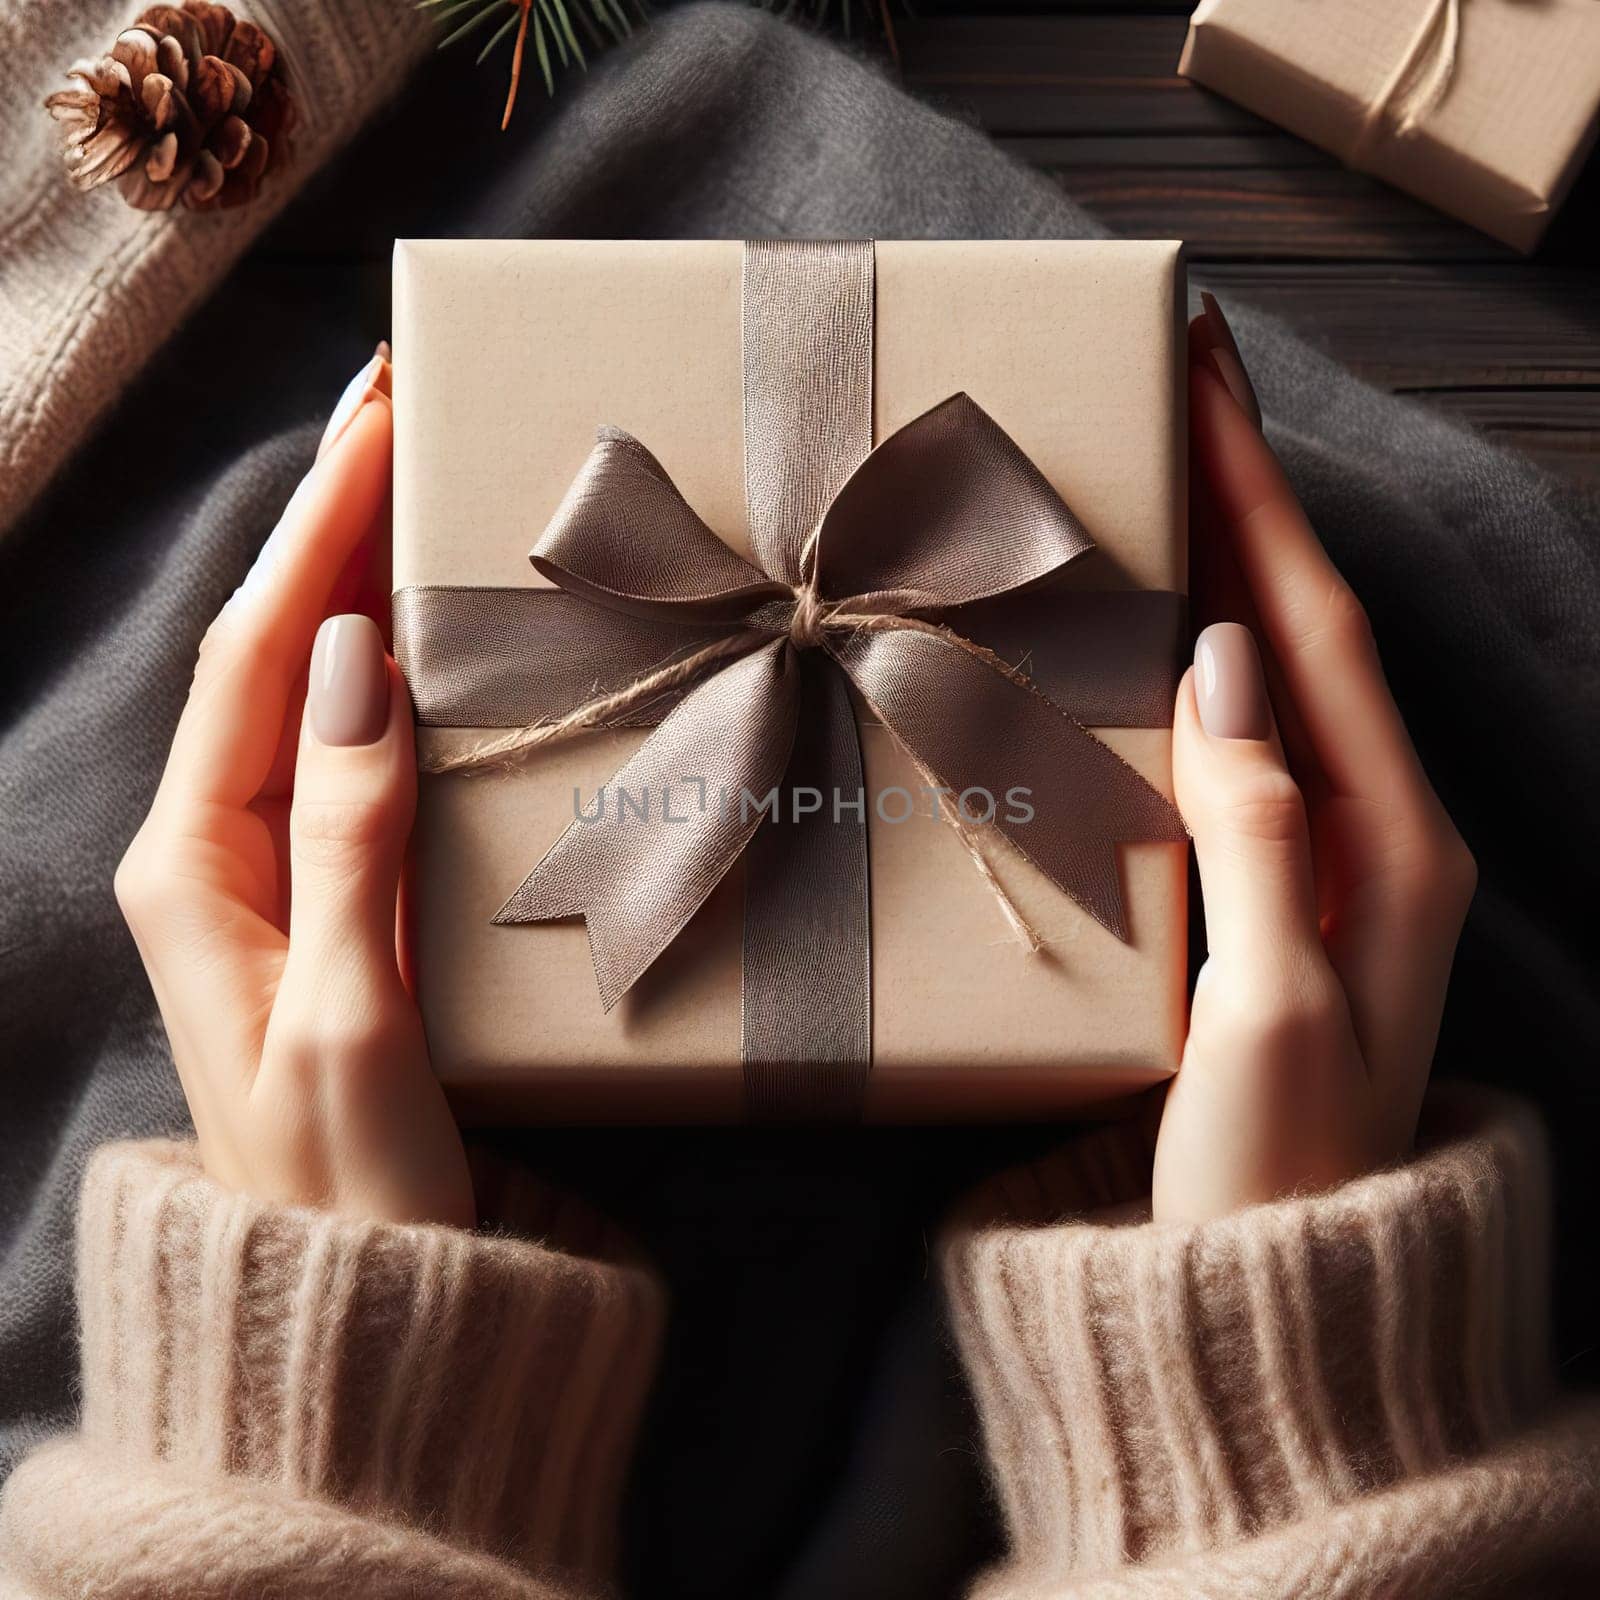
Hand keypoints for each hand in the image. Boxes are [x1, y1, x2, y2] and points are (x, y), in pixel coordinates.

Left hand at [115, 353, 473, 1228]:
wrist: (364, 1308)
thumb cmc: (354, 1183)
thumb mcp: (351, 1013)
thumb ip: (346, 835)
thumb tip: (358, 657)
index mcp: (197, 866)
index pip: (264, 654)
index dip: (318, 527)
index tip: (376, 414)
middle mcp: (218, 853)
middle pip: (278, 653)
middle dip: (331, 523)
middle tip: (402, 408)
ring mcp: (272, 875)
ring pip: (317, 696)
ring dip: (362, 585)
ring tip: (422, 487)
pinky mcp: (331, 900)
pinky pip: (356, 756)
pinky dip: (395, 675)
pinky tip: (436, 634)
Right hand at [1154, 296, 1475, 1223]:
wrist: (1278, 1291)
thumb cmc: (1273, 1170)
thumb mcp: (1268, 1012)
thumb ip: (1258, 832)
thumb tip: (1224, 662)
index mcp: (1392, 846)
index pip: (1314, 632)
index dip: (1261, 496)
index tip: (1209, 375)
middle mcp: (1380, 835)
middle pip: (1308, 630)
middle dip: (1252, 496)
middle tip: (1186, 384)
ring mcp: (1333, 863)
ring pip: (1280, 679)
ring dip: (1234, 565)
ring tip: (1170, 477)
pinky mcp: (1281, 892)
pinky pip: (1249, 742)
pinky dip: (1208, 661)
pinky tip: (1164, 635)